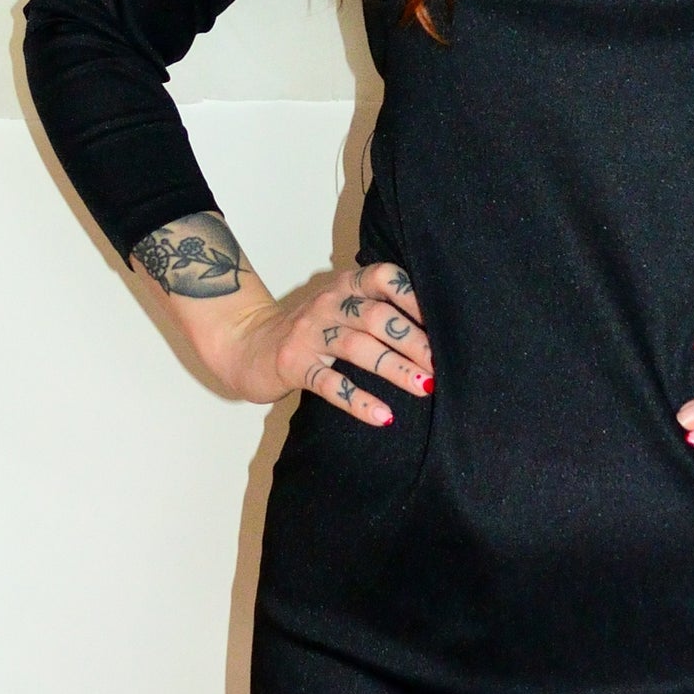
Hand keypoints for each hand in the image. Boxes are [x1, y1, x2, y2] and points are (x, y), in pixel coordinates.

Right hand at [170, 256, 432, 428]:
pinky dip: (358, 400)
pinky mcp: (293, 365)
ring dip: (395, 368)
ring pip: (357, 347)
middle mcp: (329, 303)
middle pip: (378, 316)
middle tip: (442, 364)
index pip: (384, 277)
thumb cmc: (311, 329)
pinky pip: (329, 383)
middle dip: (414, 341)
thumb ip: (378, 308)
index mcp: (346, 285)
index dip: (415, 296)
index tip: (445, 321)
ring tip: (424, 387)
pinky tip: (383, 416)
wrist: (247, 344)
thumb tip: (438, 333)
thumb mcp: (342, 307)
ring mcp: (309, 333)